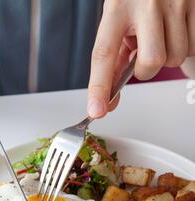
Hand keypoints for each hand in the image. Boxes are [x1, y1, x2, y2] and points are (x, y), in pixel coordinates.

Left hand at [88, 0, 194, 117]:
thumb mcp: (118, 19)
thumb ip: (113, 57)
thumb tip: (108, 99)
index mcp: (118, 6)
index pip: (103, 54)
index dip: (99, 86)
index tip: (97, 109)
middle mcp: (146, 2)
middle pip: (151, 62)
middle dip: (146, 69)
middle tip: (143, 55)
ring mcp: (175, 1)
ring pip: (176, 57)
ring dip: (168, 55)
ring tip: (161, 34)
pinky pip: (194, 46)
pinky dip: (186, 44)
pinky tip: (176, 29)